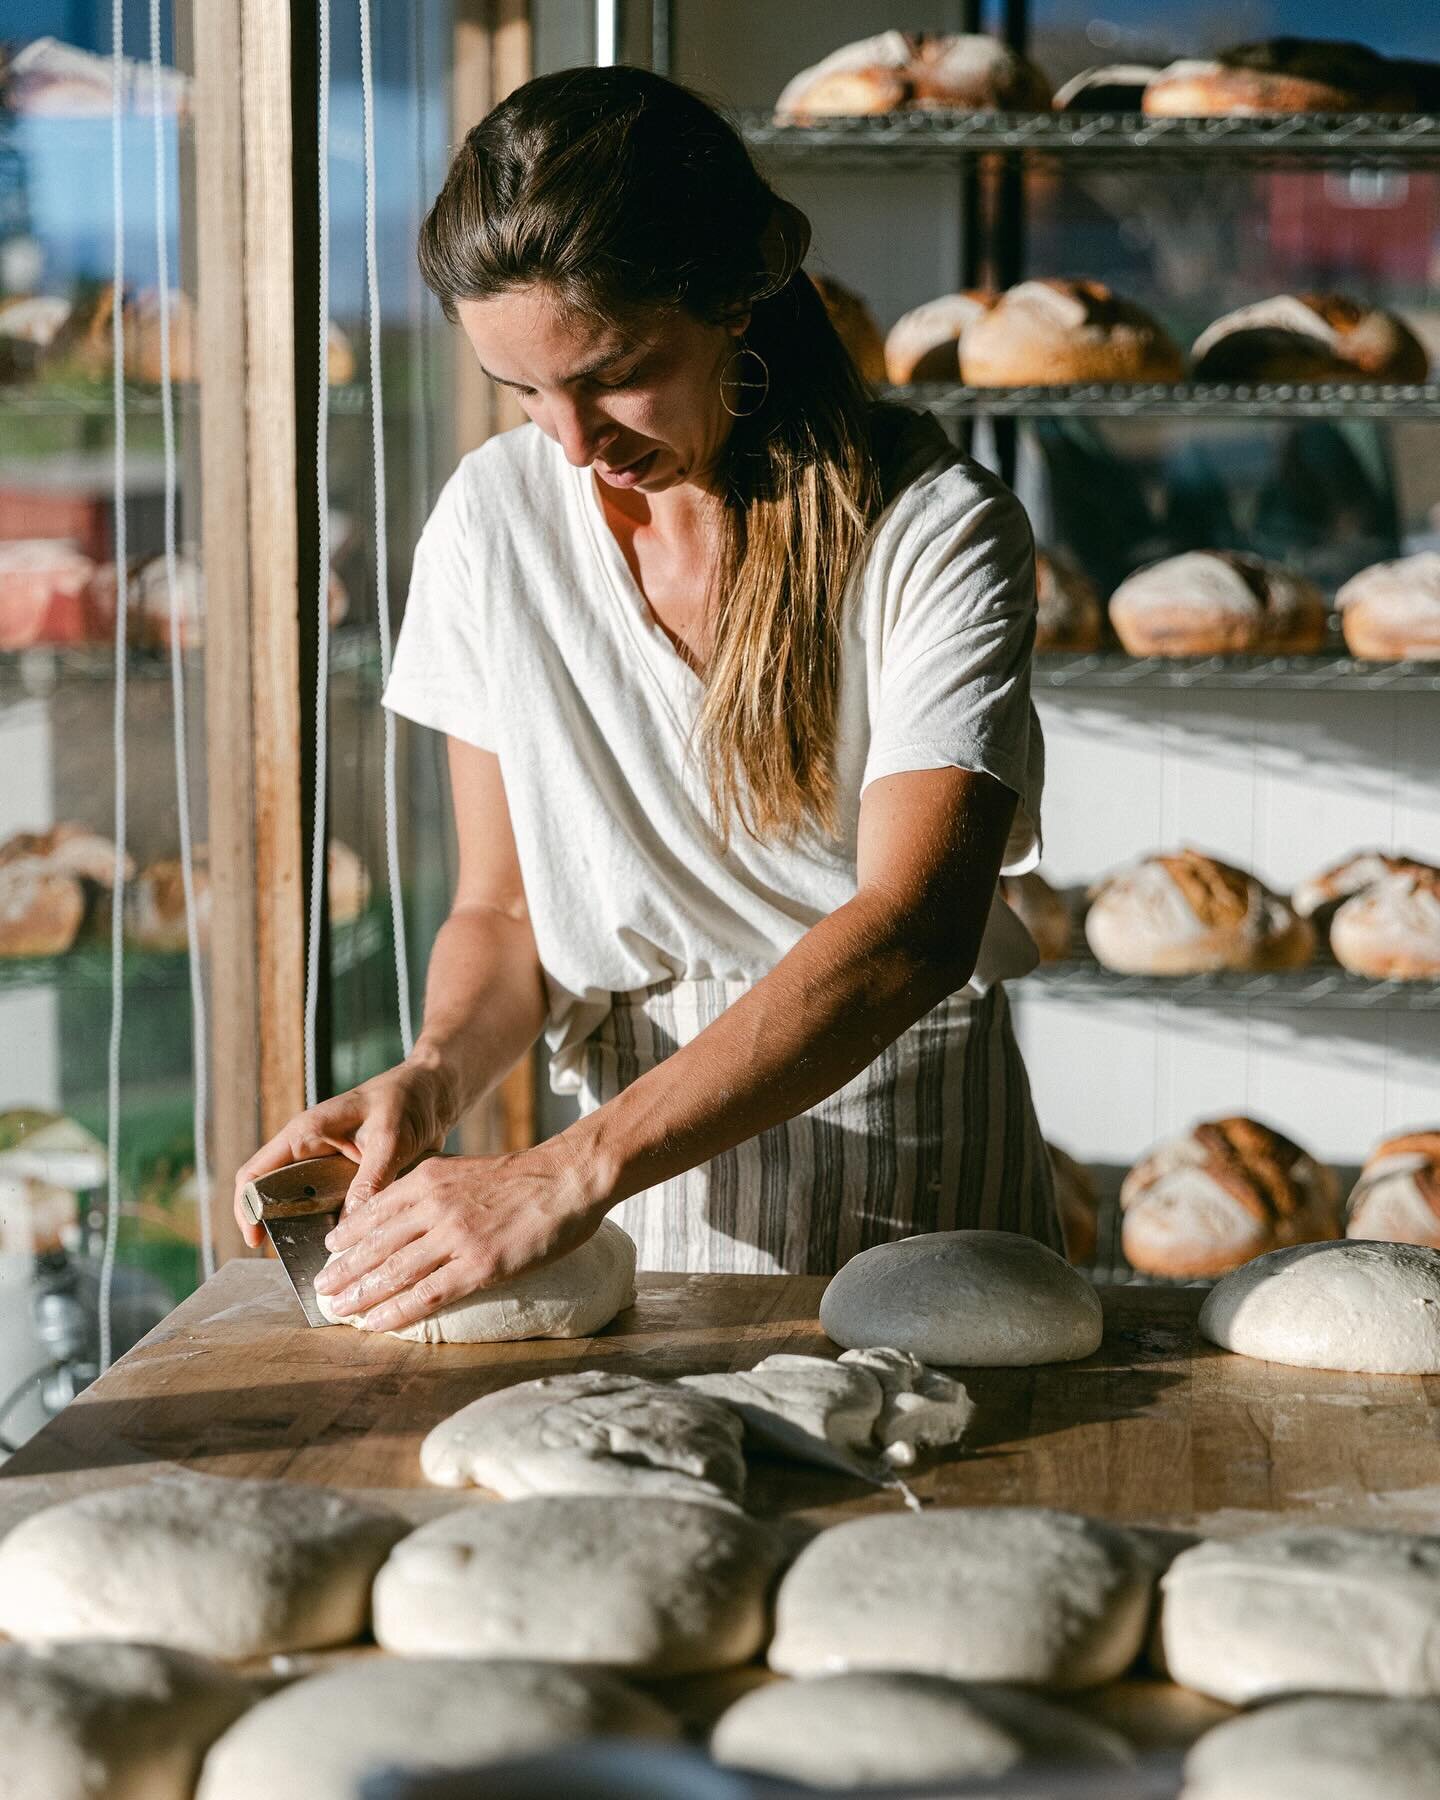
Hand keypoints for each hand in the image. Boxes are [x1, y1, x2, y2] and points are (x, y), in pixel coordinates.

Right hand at [232, 1057, 457, 1249]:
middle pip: (276, 1196)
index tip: (256, 1241)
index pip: (255, 1174)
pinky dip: (336, 1226)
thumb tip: (348, 1228)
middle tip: (298, 1260)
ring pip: (304, 1205)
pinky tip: (351, 1246)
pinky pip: (332, 1206)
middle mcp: (310, 1150)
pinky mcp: (349, 1175)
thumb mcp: (390, 1139)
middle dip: (280, 1227)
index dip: (247, 1209)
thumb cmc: (410, 1100)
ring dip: (309, 1230)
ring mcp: (328, 1164)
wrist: (436, 1091)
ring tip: (325, 1260)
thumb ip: (369, 1180)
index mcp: (305, 1134)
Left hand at [309, 1139, 606, 1332]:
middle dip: (344, 1270)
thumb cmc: (525, 1177)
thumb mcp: (465, 1170)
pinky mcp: (480, 1266)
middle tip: (322, 1290)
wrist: (569, 1177)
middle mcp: (434, 1206)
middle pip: (375, 1244)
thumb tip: (412, 1216)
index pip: (373, 1210)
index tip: (330, 1252)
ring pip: (394, 1271)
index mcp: (429, 1179)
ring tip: (340, 1309)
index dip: (347, 1235)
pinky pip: (428, 1294)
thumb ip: (435, 1190)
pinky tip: (378, 1323)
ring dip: (361, 1294)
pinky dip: (397, 1311)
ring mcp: (456, 1237)